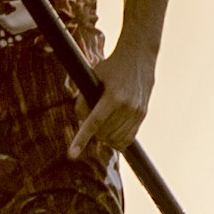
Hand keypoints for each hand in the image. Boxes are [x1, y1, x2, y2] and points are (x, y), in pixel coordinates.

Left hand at [70, 44, 154, 165]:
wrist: (139, 58)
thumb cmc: (112, 66)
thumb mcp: (94, 77)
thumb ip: (84, 99)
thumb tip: (82, 122)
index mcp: (113, 96)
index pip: (93, 123)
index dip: (81, 140)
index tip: (71, 155)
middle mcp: (127, 106)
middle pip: (103, 133)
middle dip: (93, 132)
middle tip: (91, 119)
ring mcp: (137, 112)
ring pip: (115, 139)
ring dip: (105, 137)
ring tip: (101, 126)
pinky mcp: (143, 114)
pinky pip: (128, 138)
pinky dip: (117, 140)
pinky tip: (112, 133)